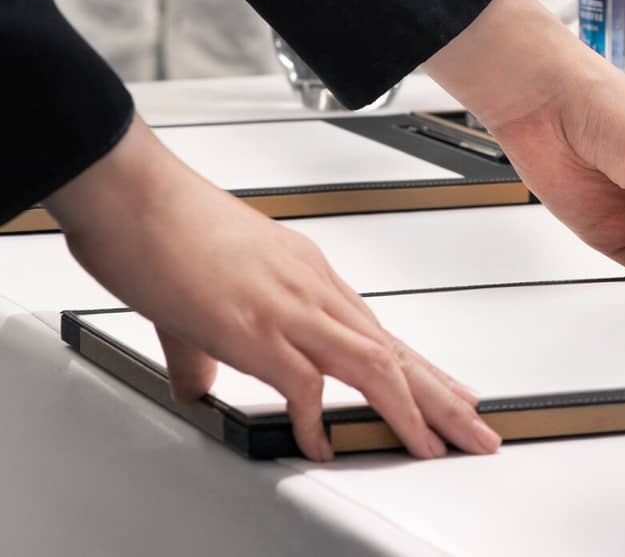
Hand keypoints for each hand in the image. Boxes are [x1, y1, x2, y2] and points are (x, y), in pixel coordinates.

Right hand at [45, 118, 500, 460]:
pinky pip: (302, 382)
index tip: (455, 396)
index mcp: (310, 277)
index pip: (383, 335)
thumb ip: (208, 347)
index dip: (424, 373)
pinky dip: (315, 419)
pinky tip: (322, 445)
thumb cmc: (164, 225)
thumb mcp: (203, 295)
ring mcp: (289, 307)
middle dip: (443, 399)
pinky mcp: (253, 325)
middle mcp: (313, 289)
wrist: (133, 192)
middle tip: (477, 431)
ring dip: (409, 410)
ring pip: (373, 364)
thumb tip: (200, 384)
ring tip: (435, 446)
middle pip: (396, 352)